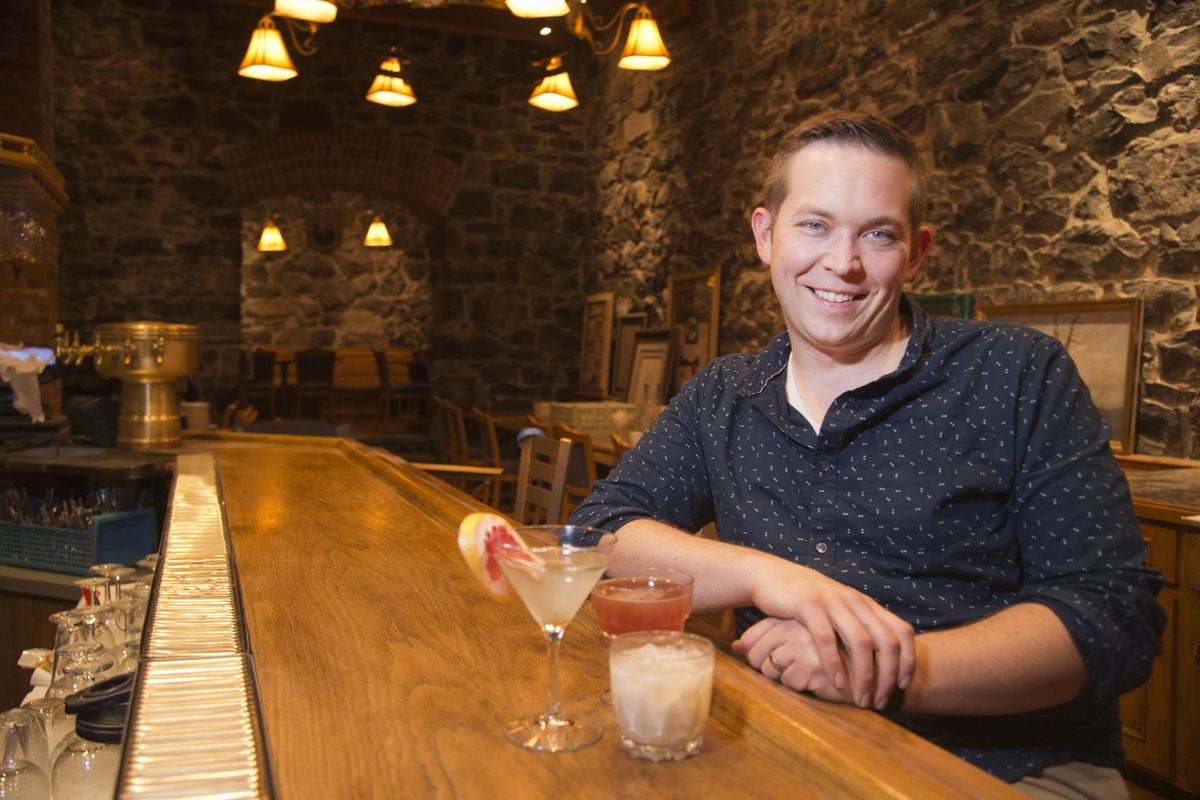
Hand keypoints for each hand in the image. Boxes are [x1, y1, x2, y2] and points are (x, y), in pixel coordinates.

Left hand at [733, 617, 853, 702]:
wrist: (868, 666)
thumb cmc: (828, 652)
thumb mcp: (799, 637)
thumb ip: (769, 637)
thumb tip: (733, 646)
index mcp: (793, 615)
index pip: (753, 636)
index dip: (751, 653)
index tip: (755, 659)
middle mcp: (797, 626)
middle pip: (756, 655)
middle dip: (763, 668)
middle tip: (781, 671)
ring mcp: (804, 645)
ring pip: (770, 670)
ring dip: (783, 679)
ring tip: (804, 675)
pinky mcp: (813, 666)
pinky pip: (788, 683)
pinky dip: (798, 687)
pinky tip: (814, 683)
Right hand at [748, 560, 914, 709]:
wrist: (769, 575)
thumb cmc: (804, 600)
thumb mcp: (837, 609)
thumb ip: (857, 626)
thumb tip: (879, 657)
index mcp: (865, 603)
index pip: (902, 631)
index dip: (908, 660)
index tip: (903, 686)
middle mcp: (854, 601)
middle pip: (887, 641)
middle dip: (888, 677)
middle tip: (881, 701)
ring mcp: (833, 601)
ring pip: (861, 643)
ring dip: (864, 676)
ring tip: (861, 700)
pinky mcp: (809, 605)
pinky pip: (827, 639)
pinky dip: (834, 664)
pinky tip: (836, 683)